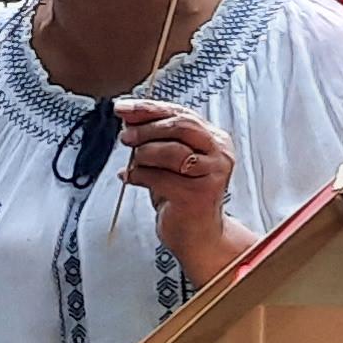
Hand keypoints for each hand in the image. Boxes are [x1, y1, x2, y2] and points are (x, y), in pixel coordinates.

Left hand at [113, 99, 238, 274]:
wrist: (197, 235)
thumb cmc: (182, 197)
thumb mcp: (167, 162)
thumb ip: (154, 139)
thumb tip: (129, 118)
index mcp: (214, 140)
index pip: (182, 114)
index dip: (150, 108)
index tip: (123, 107)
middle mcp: (219, 154)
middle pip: (182, 126)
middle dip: (147, 127)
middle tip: (126, 135)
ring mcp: (212, 174)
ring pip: (173, 151)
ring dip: (144, 153)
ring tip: (132, 160)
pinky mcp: (199, 195)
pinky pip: (161, 178)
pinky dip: (139, 176)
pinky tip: (129, 178)